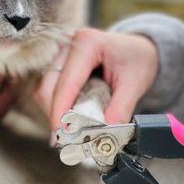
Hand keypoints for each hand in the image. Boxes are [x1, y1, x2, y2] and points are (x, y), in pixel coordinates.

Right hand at [34, 28, 158, 129]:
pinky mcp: (58, 66)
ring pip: (45, 90)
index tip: (61, 133)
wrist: (139, 49)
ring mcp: (60, 55)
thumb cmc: (137, 60)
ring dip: (55, 113)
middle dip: (56, 115)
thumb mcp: (135, 83)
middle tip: (66, 141)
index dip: (61, 109)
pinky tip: (70, 120)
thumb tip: (106, 134)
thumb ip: (120, 108)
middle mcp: (67, 46)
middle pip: (49, 86)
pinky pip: (49, 91)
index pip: (67, 81)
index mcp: (87, 43)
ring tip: (71, 133)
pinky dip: (57, 108)